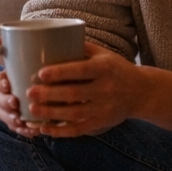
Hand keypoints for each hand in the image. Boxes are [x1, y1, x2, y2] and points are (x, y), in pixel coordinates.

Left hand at [17, 43, 145, 137]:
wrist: (141, 92)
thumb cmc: (116, 69)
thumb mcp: (104, 55)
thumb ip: (81, 48)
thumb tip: (52, 39)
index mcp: (105, 68)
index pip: (80, 70)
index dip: (60, 73)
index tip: (41, 73)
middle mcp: (106, 89)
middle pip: (74, 94)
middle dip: (50, 94)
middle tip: (29, 92)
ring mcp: (104, 108)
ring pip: (74, 114)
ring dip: (51, 113)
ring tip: (32, 109)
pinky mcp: (101, 123)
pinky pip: (78, 129)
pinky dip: (60, 132)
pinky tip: (44, 129)